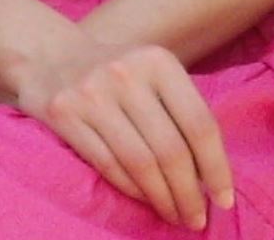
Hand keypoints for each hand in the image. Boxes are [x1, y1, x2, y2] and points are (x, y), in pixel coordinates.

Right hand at [10, 36, 233, 230]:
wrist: (48, 54)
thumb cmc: (115, 71)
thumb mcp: (152, 71)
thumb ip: (180, 109)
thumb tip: (212, 173)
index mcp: (157, 60)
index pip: (199, 123)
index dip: (217, 168)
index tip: (224, 200)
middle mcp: (126, 73)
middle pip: (170, 150)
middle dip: (189, 194)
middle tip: (197, 219)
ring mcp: (92, 94)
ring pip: (139, 164)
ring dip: (162, 199)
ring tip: (175, 215)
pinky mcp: (64, 114)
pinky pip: (108, 165)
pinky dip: (132, 190)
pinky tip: (144, 199)